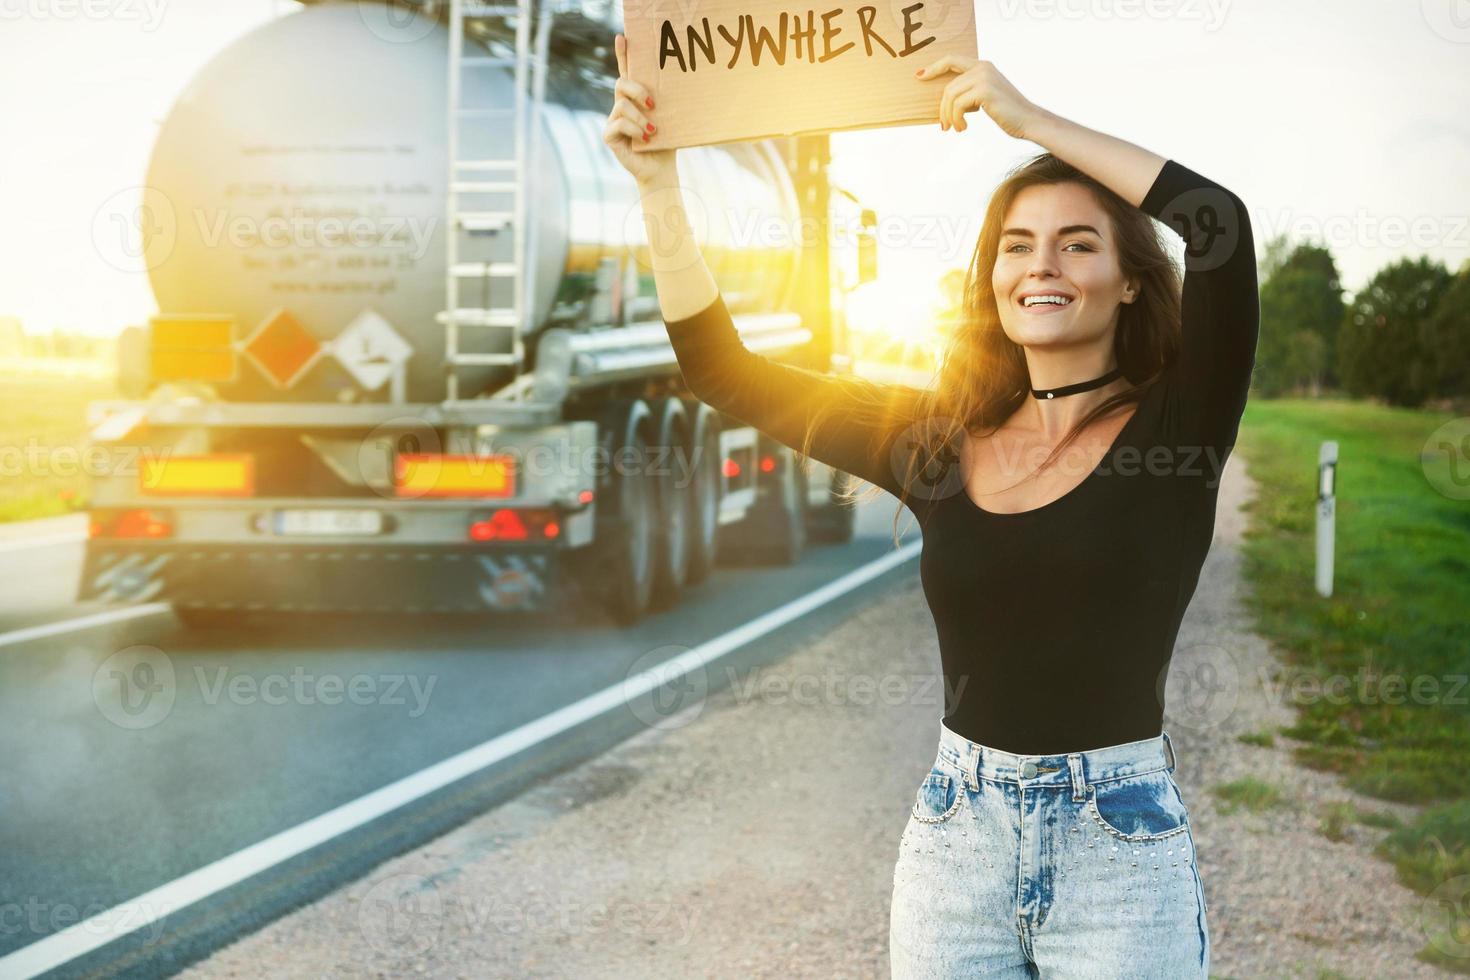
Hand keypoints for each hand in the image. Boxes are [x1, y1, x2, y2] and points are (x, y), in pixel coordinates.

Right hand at [604, 33, 676, 184]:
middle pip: (621, 83)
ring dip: (640, 118)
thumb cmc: (667, 142)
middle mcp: (621, 105)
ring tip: (653, 130)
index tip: (622, 37)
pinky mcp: (609, 135)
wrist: (660, 169)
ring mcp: (613, 119)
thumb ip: (668, 102)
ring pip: (622, 105)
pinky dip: (634, 129)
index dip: (623, 54)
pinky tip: (645, 138)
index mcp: (635, 98)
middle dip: (637, 90)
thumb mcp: (670, 117)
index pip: (627, 71)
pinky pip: (618, 123)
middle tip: (653, 104)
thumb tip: (682, 83)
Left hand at [914, 56, 1043, 138]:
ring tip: (956, 129)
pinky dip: (957, 120)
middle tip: (944, 126)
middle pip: (948, 87)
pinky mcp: (985, 90)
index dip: (934, 67)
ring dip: (949, 116)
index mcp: (983, 66)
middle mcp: (983, 67)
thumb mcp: (985, 98)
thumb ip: (969, 92)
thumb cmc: (1007, 113)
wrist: (1028, 120)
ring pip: (950, 96)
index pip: (952, 60)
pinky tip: (963, 129)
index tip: (919, 76)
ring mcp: (984, 77)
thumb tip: (946, 101)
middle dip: (943, 109)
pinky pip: (958, 105)